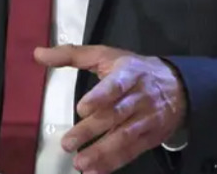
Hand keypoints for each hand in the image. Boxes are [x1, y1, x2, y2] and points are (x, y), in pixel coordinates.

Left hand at [34, 45, 186, 173]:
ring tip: (80, 163)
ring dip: (102, 152)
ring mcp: (146, 119)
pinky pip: (132, 151)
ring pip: (124, 137)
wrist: (179, 86)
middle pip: (115, 115)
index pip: (116, 85)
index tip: (81, 108)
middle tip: (67, 144)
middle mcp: (139, 97)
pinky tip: (95, 170)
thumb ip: (72, 55)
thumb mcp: (106, 55)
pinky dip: (114, 162)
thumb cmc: (133, 69)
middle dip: (91, 130)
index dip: (100, 96)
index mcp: (128, 73)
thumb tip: (38, 54)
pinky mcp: (150, 137)